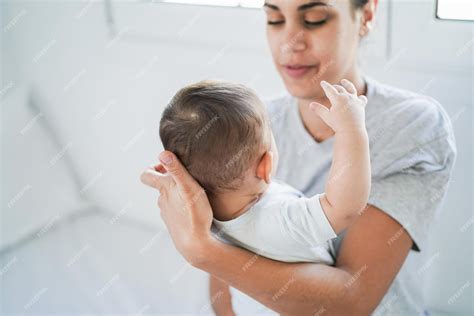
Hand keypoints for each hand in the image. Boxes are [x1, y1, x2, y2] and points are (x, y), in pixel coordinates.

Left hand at [140, 151, 213, 265]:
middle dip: (170, 178)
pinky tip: (192, 209)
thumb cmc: (194, 215)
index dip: (154, 167)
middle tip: (185, 176)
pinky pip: (175, 210)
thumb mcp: (188, 187)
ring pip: (168, 198)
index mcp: (164, 189)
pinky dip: (181, 206)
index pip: (146, 175)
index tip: (168, 167)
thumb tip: (163, 153)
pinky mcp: (174, 223)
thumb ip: (176, 170)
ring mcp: (167, 213)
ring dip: (177, 193)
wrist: (195, 244)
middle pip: (160, 185)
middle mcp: (162, 200)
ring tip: (192, 192)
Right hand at [310, 79, 367, 132]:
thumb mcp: (326, 117)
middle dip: (334, 87)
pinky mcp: (361, 105)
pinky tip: (359, 97)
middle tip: (331, 87)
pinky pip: (362, 98)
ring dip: (347, 84)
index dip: (325, 85)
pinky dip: (360, 97)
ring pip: (351, 89)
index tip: (322, 83)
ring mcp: (355, 100)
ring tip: (344, 82)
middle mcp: (347, 97)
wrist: (351, 131)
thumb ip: (319, 109)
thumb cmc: (337, 125)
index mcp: (337, 99)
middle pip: (340, 88)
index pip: (330, 89)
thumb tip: (310, 104)